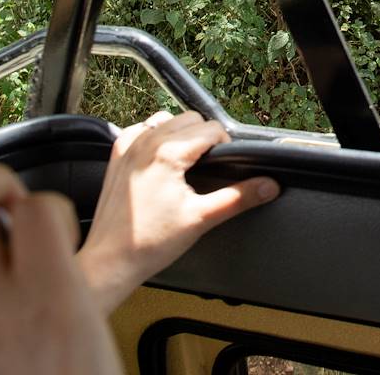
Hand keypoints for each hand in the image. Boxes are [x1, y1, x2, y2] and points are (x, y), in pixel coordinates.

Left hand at [77, 111, 278, 313]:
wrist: (110, 261)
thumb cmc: (149, 243)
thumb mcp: (202, 218)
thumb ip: (239, 197)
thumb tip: (269, 186)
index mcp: (168, 153)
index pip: (211, 129)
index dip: (226, 145)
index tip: (227, 165)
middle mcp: (146, 142)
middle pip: (190, 120)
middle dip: (205, 137)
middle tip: (210, 167)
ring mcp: (128, 147)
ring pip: (166, 120)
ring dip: (181, 134)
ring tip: (187, 162)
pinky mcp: (117, 156)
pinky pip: (143, 130)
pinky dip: (156, 137)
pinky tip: (162, 160)